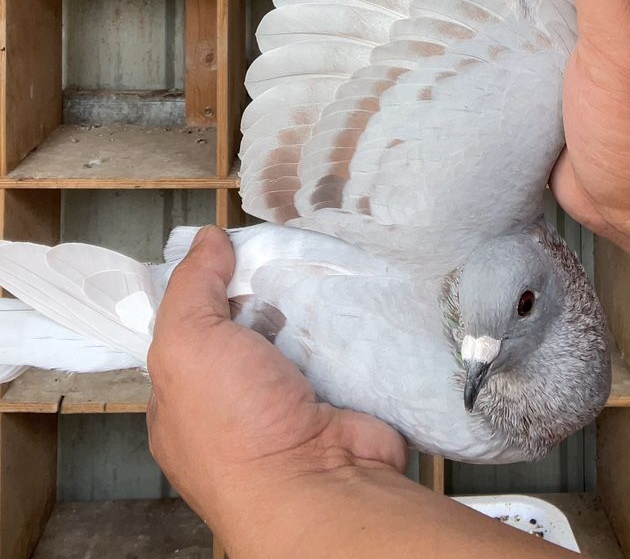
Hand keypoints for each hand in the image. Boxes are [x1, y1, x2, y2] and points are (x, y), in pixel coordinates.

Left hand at [147, 226, 405, 551]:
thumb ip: (191, 287)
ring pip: (298, 338)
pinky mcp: (340, 403)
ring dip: (310, 308)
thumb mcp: (187, 343)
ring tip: (320, 268)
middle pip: (249, 330)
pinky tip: (351, 298)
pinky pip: (342, 351)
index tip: (231, 254)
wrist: (320, 483)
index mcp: (184, 404)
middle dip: (266, 296)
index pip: (189, 333)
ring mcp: (290, 408)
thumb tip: (208, 240)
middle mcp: (235, 409)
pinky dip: (348, 327)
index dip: (207, 291)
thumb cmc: (236, 425)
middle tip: (282, 259)